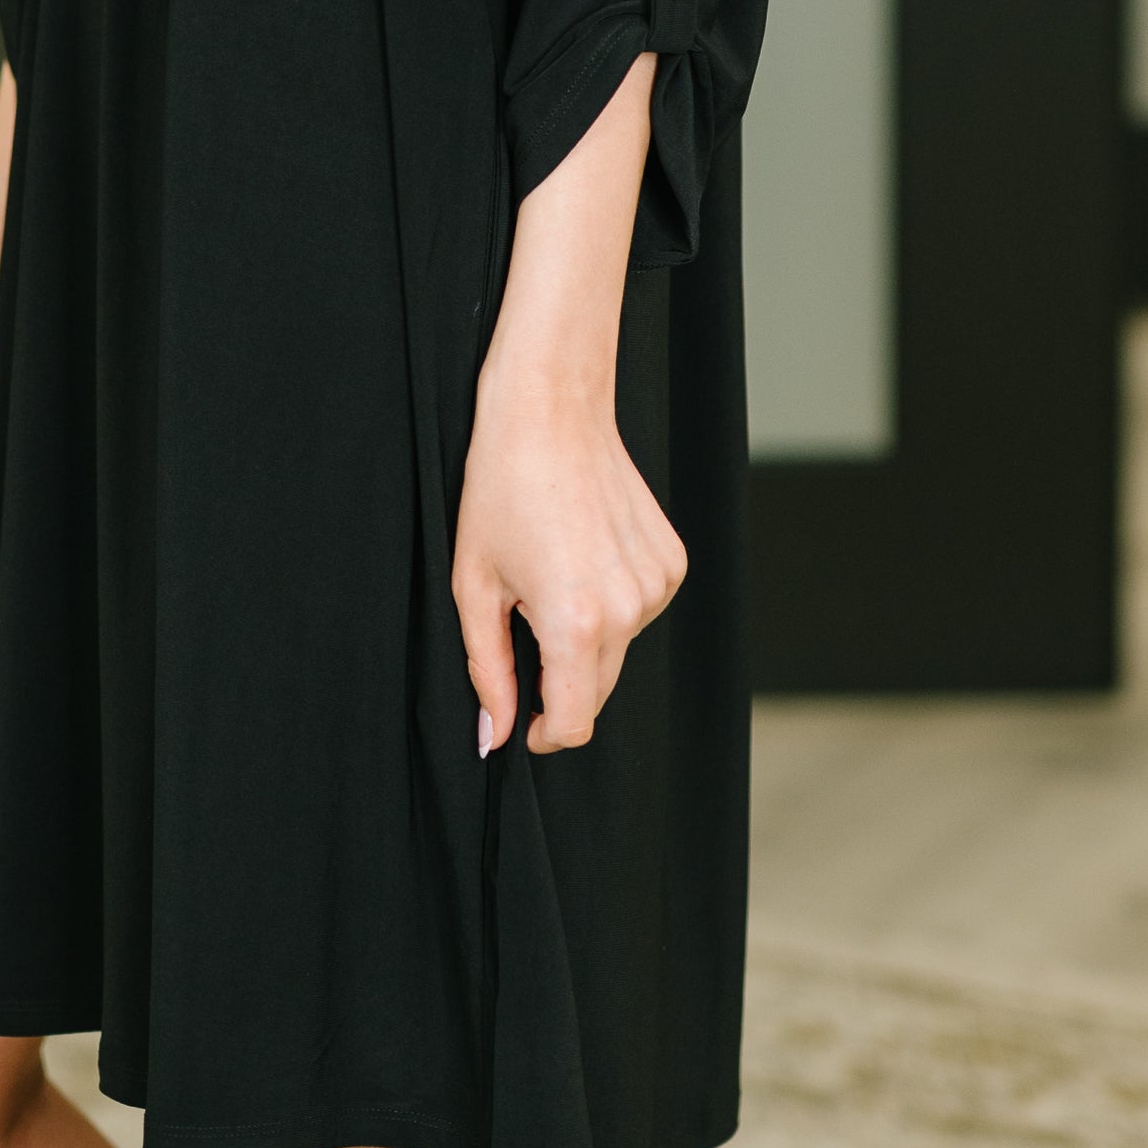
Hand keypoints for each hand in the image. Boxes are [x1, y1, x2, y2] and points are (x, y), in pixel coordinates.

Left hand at [453, 358, 685, 756]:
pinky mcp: (672, 562)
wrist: (551, 410)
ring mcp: (658, 585)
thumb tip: (491, 737)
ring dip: (586, 634)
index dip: (544, 733)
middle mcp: (629, 610)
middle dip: (560, 680)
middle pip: (598, 689)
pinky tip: (583, 555)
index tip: (523, 723)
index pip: (574, 722)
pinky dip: (612, 600)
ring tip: (551, 573)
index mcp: (575, 623)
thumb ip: (487, 670)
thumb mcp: (474, 586)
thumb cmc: (500, 489)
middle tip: (523, 624)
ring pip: (620, 647)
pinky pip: (640, 608)